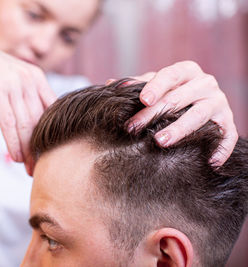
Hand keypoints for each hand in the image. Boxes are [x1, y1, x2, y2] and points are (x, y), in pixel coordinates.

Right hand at [0, 34, 56, 173]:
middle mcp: (29, 80)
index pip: (52, 112)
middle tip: (38, 167)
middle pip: (39, 122)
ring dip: (26, 150)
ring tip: (27, 167)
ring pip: (25, 126)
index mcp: (37, 77)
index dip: (52, 136)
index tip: (49, 154)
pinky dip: (12, 143)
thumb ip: (28, 96)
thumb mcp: (14, 78)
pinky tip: (15, 156)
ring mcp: (13, 85)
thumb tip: (36, 126)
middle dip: (39, 148)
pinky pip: (8, 124)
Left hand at [107, 60, 237, 165]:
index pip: (171, 75)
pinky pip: (228, 136)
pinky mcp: (227, 122)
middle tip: (133, 127)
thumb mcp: (155, 86)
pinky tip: (209, 162)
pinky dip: (221, 148)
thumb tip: (110, 84)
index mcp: (187, 71)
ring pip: (199, 115)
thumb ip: (136, 85)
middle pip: (179, 98)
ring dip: (179, 129)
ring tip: (159, 141)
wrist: (201, 102)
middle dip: (155, 114)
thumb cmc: (171, 93)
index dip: (156, 86)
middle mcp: (205, 84)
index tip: (142, 99)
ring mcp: (218, 103)